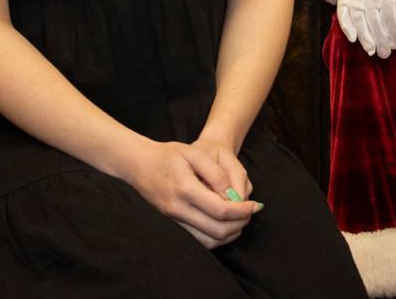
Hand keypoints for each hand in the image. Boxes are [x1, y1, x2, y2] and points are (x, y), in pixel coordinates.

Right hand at [123, 139, 259, 248]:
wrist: (140, 165)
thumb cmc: (169, 155)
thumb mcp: (194, 154)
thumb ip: (216, 174)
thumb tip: (234, 195)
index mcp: (185, 189)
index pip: (221, 210)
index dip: (242, 210)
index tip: (255, 205)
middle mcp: (179, 209)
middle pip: (218, 230)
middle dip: (240, 223)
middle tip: (251, 211)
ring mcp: (174, 220)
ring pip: (209, 241)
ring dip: (230, 233)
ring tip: (241, 218)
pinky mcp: (173, 225)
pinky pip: (199, 241)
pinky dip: (217, 237)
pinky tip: (227, 224)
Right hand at [337, 0, 395, 57]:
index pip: (389, 17)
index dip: (392, 33)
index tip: (395, 45)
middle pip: (375, 21)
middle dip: (380, 40)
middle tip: (384, 54)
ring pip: (360, 20)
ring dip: (365, 38)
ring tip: (371, 51)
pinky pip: (343, 14)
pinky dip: (347, 27)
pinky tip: (353, 39)